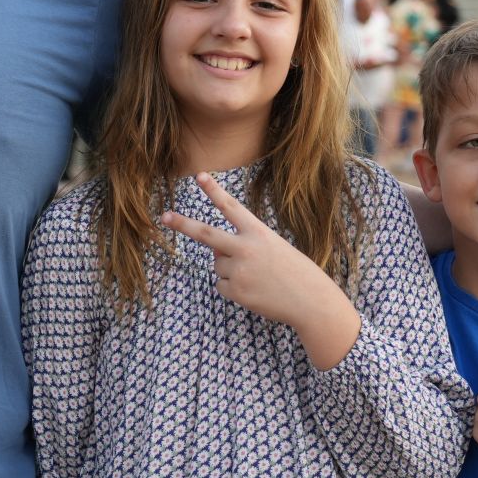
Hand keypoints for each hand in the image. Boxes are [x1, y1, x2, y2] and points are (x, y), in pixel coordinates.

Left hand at [159, 174, 332, 326]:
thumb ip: (242, 245)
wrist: (312, 302)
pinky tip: (255, 291)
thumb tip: (215, 253)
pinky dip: (234, 289)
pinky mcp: (236, 291)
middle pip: (206, 233)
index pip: (231, 207)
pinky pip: (221, 285)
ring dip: (231, 270)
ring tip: (258, 278)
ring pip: (218, 265)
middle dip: (183, 224)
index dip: (214, 190)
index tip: (199, 175)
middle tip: (165, 217)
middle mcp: (246, 248)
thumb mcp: (272, 248)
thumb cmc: (295, 272)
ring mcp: (240, 270)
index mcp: (259, 232)